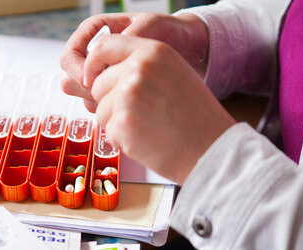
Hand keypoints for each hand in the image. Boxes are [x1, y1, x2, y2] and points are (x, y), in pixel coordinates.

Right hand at [60, 12, 208, 111]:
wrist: (190, 51)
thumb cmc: (171, 32)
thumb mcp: (152, 26)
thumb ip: (126, 37)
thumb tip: (101, 55)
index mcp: (96, 33)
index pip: (70, 55)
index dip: (78, 70)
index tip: (93, 81)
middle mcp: (95, 56)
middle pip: (70, 78)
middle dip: (86, 90)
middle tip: (108, 94)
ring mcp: (102, 76)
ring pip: (83, 96)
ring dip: (98, 102)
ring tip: (124, 98)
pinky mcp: (113, 94)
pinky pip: (99, 107)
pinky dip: (110, 110)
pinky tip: (128, 107)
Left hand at [85, 35, 234, 183]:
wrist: (211, 150)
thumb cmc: (196, 118)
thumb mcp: (174, 74)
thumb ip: (142, 66)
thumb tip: (102, 72)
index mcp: (153, 51)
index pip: (105, 46)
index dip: (93, 65)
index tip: (91, 79)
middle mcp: (138, 68)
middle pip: (98, 84)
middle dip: (110, 103)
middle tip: (141, 116)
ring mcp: (128, 95)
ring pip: (100, 110)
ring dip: (117, 123)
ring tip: (148, 128)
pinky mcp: (122, 122)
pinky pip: (107, 132)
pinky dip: (122, 141)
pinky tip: (147, 141)